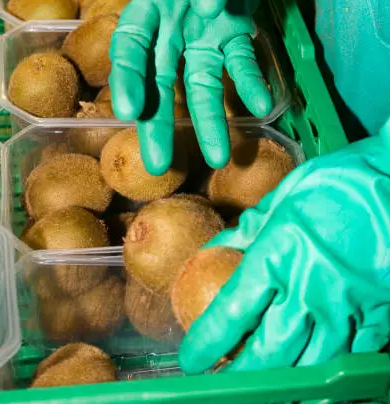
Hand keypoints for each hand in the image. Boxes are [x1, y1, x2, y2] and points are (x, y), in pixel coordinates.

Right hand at [110, 0, 276, 172]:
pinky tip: (259, 105)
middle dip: (158, 120)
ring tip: (218, 155)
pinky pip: (240, 60)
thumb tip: (206, 5)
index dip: (127, 76)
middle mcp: (173, 22)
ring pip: (200, 80)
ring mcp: (204, 29)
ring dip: (207, 117)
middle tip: (158, 164)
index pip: (131, 43)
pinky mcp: (234, 28)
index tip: (129, 110)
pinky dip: (249, 81)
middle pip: (160, 77)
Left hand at [179, 125, 389, 372]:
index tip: (192, 358)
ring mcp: (346, 306)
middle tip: (226, 382)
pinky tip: (316, 371)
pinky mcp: (378, 314)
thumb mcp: (285, 195)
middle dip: (243, 374)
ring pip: (309, 362)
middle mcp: (308, 287)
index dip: (207, 341)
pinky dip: (329, 367)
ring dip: (285, 377)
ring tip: (268, 381)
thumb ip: (250, 228)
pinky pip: (350, 355)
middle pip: (268, 350)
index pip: (232, 311)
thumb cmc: (339, 182)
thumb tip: (219, 247)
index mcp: (278, 254)